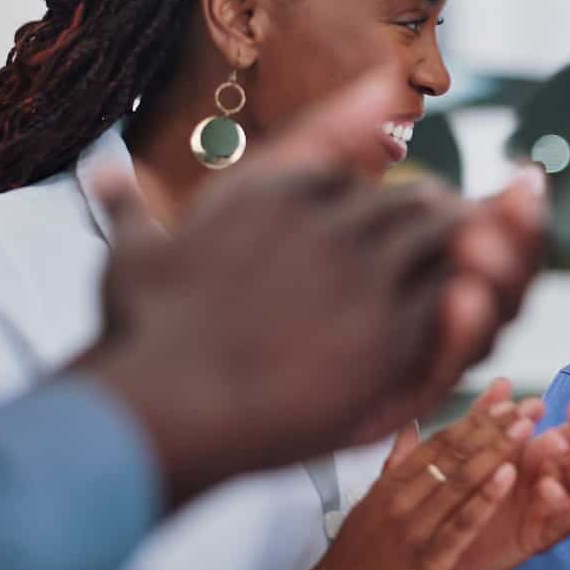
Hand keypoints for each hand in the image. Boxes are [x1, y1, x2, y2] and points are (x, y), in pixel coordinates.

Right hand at [74, 81, 545, 503]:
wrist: (164, 404)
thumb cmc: (143, 334)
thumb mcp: (136, 246)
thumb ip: (130, 201)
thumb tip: (104, 165)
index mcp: (277, 187)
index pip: (356, 169)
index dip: (379, 201)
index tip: (377, 230)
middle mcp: (329, 218)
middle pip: (416, 201)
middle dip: (436, 223)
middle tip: (445, 257)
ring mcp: (366, 270)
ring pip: (446, 240)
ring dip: (463, 257)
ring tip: (453, 291)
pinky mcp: (393, 328)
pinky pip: (455, 298)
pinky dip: (465, 305)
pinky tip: (453, 320)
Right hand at [270, 403, 534, 569]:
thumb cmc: (353, 556)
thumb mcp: (369, 502)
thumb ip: (394, 464)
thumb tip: (409, 424)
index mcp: (390, 484)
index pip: (439, 442)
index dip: (475, 419)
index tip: (504, 400)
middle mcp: (401, 499)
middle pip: (454, 454)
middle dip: (494, 426)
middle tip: (528, 404)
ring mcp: (413, 528)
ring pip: (460, 482)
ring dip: (496, 451)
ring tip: (525, 427)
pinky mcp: (425, 560)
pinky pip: (460, 524)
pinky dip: (485, 498)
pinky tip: (508, 476)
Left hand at [446, 384, 569, 569]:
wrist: (447, 539)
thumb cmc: (470, 489)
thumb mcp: (476, 449)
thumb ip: (489, 418)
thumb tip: (503, 382)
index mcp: (546, 452)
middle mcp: (556, 477)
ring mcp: (551, 507)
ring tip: (559, 446)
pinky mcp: (541, 536)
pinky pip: (565, 523)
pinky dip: (562, 507)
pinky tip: (549, 491)